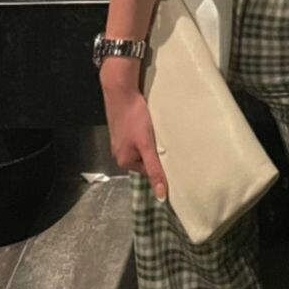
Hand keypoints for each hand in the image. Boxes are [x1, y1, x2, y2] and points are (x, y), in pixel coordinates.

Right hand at [101, 70, 167, 201]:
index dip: (159, 162)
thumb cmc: (135, 119)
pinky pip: (136, 137)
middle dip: (154, 151)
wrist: (121, 92)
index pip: (148, 170)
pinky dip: (144, 133)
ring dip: (150, 141)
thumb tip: (161, 196)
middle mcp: (119, 154)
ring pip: (141, 147)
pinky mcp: (122, 129)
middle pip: (144, 158)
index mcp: (124, 162)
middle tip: (164, 141)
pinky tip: (149, 125)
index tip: (170, 154)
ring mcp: (119, 141)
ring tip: (158, 132)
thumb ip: (155, 170)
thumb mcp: (147, 146)